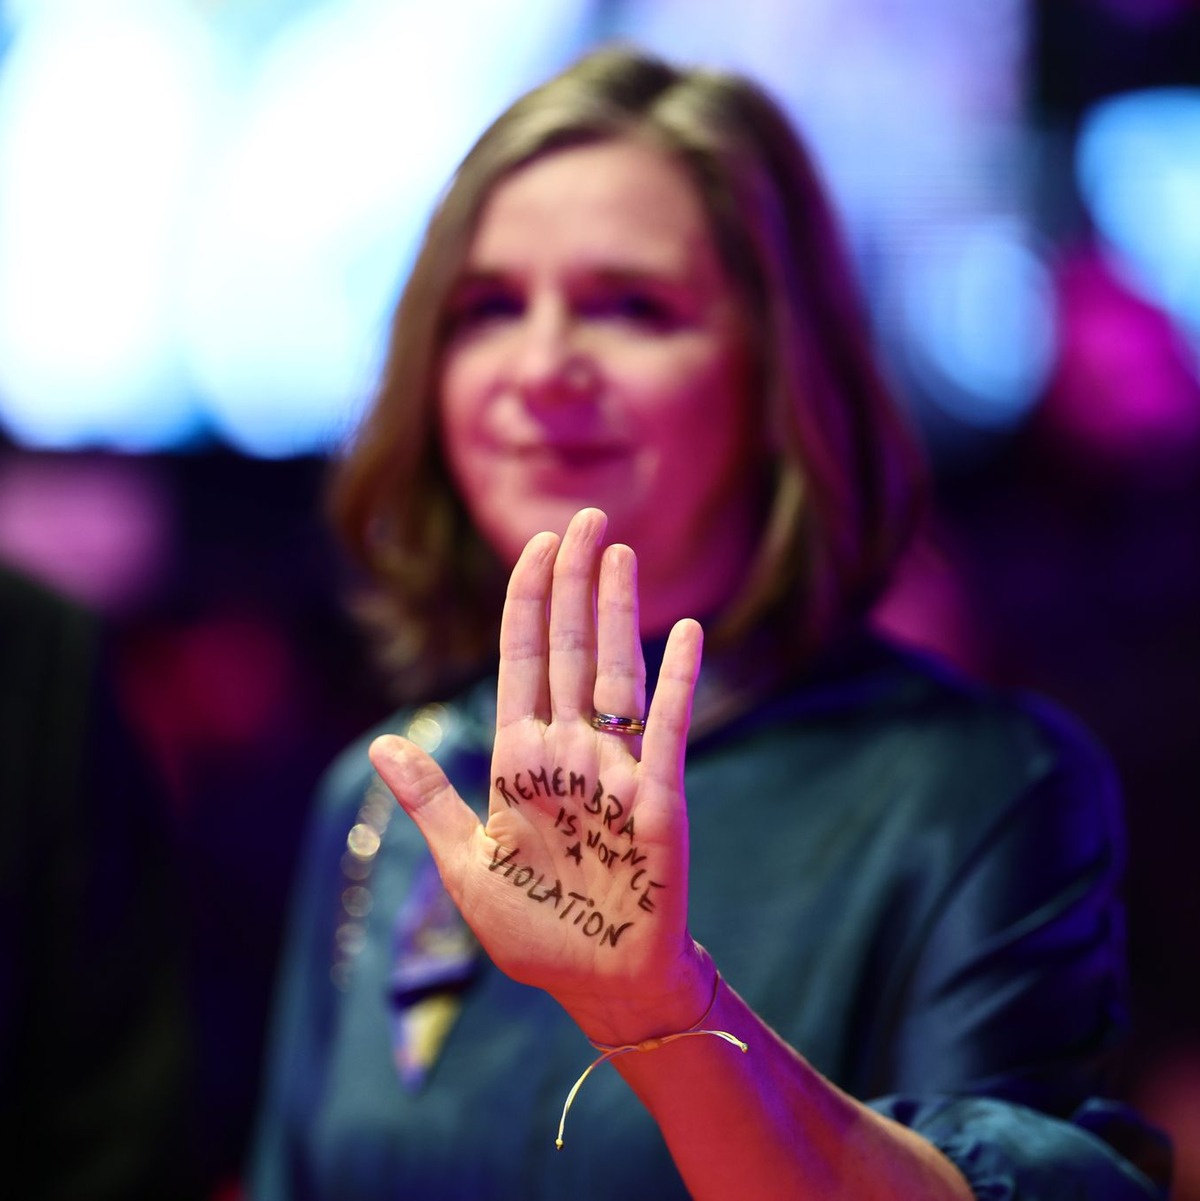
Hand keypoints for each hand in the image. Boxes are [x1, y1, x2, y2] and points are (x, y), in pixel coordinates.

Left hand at [370, 508, 709, 1040]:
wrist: (598, 983)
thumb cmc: (535, 930)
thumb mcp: (466, 866)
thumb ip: (431, 800)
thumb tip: (384, 744)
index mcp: (520, 761)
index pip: (522, 660)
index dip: (529, 600)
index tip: (540, 546)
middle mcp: (569, 751)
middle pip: (569, 649)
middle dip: (574, 583)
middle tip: (588, 519)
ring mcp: (615, 769)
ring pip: (615, 673)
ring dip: (618, 614)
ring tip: (621, 554)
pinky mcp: (657, 798)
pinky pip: (669, 729)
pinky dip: (679, 682)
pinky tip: (687, 634)